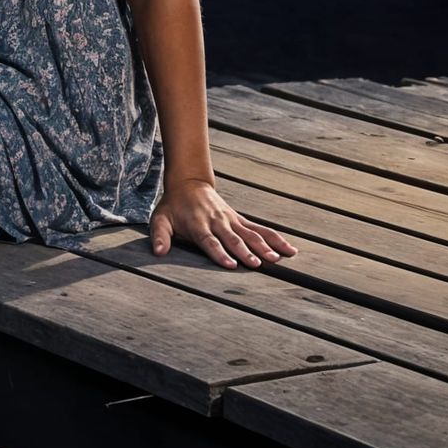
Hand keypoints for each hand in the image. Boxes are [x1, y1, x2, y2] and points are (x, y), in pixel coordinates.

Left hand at [149, 179, 297, 268]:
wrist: (188, 183)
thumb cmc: (173, 206)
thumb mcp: (160, 219)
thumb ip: (159, 236)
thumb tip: (158, 252)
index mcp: (198, 224)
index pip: (209, 241)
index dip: (219, 253)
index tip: (230, 264)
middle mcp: (217, 222)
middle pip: (233, 239)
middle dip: (245, 252)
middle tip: (257, 264)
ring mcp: (231, 220)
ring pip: (250, 234)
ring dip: (264, 246)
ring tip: (277, 258)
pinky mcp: (239, 219)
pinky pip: (260, 229)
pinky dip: (275, 238)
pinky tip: (289, 249)